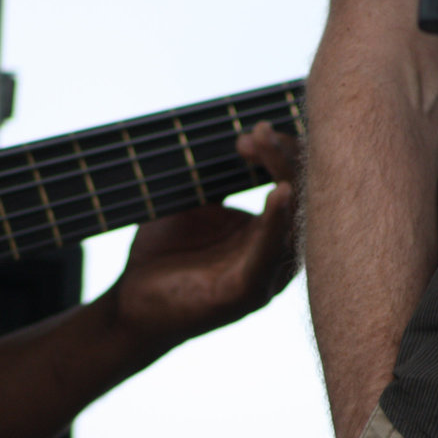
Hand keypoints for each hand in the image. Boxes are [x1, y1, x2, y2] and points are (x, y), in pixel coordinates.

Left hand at [108, 121, 299, 352]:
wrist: (131, 306)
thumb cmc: (164, 256)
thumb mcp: (192, 204)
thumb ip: (216, 175)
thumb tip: (240, 134)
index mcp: (269, 234)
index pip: (296, 186)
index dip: (281, 152)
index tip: (251, 132)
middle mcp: (277, 255)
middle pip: (306, 199)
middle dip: (287, 156)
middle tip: (259, 131)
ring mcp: (266, 276)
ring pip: (296, 221)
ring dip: (284, 176)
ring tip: (266, 145)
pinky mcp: (245, 293)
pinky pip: (270, 254)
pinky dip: (276, 222)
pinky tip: (278, 192)